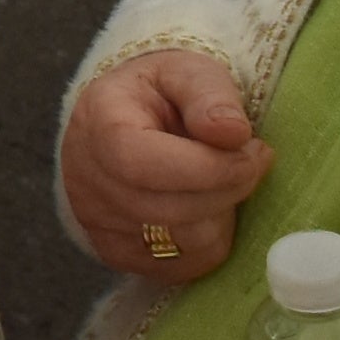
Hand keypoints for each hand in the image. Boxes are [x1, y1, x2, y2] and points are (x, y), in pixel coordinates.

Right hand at [65, 46, 267, 281]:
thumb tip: (233, 132)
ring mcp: (97, 224)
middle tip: (250, 161)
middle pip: (169, 210)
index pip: (143, 164)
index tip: (253, 150)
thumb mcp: (186, 71)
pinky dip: (209, 240)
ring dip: (221, 214)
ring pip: (183, 243)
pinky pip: (183, 267)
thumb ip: (210, 95)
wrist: (121, 121)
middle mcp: (86, 181)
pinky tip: (207, 207)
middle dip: (228, 189)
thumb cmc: (159, 94)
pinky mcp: (117, 254)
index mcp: (98, 125)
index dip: (208, 167)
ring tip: (221, 181)